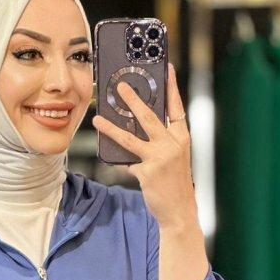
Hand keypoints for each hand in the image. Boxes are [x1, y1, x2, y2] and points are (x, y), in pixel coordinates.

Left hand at [91, 63, 196, 228]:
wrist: (179, 211)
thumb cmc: (174, 183)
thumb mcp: (173, 158)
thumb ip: (160, 142)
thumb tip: (134, 128)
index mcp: (181, 138)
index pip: (176, 107)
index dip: (171, 88)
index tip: (166, 69)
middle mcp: (172, 145)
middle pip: (149, 117)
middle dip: (133, 99)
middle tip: (120, 87)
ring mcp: (159, 158)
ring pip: (130, 138)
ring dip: (111, 127)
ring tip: (98, 118)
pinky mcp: (147, 172)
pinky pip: (127, 160)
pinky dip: (119, 159)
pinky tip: (110, 155)